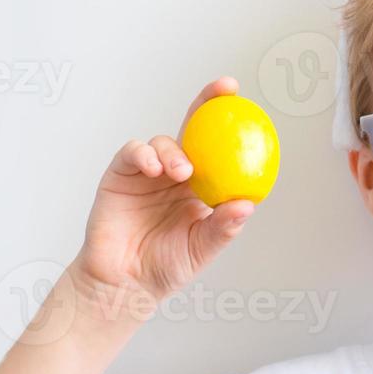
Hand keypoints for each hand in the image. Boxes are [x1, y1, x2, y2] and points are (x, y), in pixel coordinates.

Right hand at [69, 77, 256, 316]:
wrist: (124, 282)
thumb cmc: (167, 265)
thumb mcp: (203, 247)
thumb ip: (224, 227)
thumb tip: (247, 205)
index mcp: (203, 185)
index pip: (222, 149)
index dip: (235, 125)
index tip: (252, 106)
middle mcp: (177, 172)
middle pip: (194, 129)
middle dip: (208, 102)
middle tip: (224, 91)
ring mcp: (148, 172)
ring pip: (163, 142)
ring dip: (174, 150)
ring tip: (182, 171)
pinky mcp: (120, 175)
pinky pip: (133, 153)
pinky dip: (144, 154)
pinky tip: (153, 168)